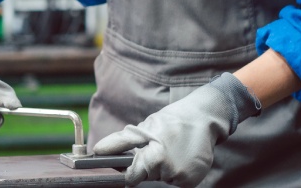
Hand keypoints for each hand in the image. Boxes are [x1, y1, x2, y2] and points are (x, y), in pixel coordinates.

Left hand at [93, 73, 260, 186]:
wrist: (203, 118)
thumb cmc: (170, 122)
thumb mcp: (143, 128)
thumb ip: (120, 142)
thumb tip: (98, 150)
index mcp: (155, 156)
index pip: (131, 177)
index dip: (128, 170)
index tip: (131, 162)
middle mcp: (169, 170)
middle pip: (147, 177)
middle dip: (147, 166)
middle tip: (157, 149)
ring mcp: (182, 177)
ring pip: (161, 179)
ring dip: (162, 169)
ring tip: (170, 151)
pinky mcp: (192, 181)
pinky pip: (175, 181)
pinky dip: (175, 172)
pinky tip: (180, 157)